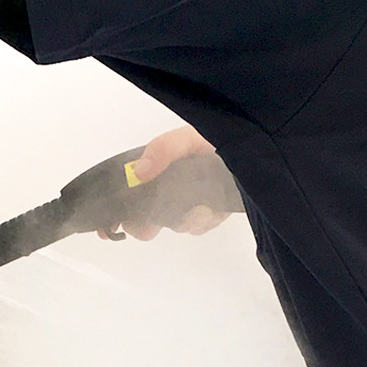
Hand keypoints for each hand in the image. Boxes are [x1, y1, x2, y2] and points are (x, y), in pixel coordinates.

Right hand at [98, 126, 229, 240]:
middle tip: (149, 227)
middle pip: (144, 217)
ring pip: (174, 224)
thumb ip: (163, 149)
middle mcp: (172, 185)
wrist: (261, 154)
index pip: (128, 190)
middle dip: (145, 224)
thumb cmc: (223, 140)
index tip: (105, 229)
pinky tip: (215, 206)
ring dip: (185, 218)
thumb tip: (138, 172)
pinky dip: (205, 219)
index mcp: (161, 166)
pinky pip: (198, 226)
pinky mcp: (210, 214)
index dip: (114, 210)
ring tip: (202, 202)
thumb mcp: (189, 137)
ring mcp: (191, 201)